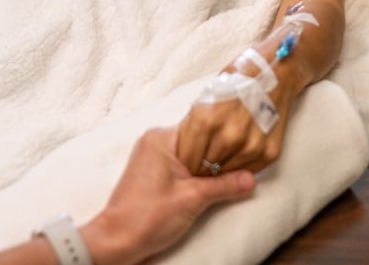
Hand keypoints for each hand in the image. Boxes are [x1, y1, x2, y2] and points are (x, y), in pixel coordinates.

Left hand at [82, 127, 254, 264]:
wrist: (117, 241)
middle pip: (199, 139)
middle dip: (219, 154)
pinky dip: (197, 174)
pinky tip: (211, 186)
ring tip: (230, 177)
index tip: (245, 146)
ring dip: (209, 167)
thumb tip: (251, 178)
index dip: (226, 137)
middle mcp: (156, 142)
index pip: (203, 126)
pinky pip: (183, 165)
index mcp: (162, 138)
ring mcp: (153, 156)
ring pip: (193, 154)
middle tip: (243, 164)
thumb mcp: (193, 200)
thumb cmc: (145, 218)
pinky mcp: (154, 172)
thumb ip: (224, 186)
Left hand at [175, 80, 297, 176]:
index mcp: (206, 120)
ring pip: (226, 174)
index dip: (185, 163)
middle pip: (205, 169)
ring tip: (220, 157)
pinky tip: (237, 154)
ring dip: (221, 169)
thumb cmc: (237, 81)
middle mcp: (228, 136)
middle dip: (202, 168)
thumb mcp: (205, 99)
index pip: (187, 160)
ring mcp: (250, 146)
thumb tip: (184, 150)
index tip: (186, 163)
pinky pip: (247, 171)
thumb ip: (194, 127)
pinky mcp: (269, 153)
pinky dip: (240, 167)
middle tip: (202, 163)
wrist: (275, 72)